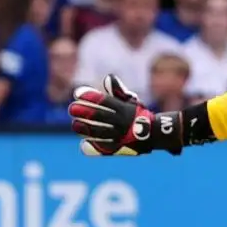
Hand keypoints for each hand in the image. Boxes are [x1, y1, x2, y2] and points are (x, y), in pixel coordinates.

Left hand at [68, 75, 182, 155]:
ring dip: (84, 128)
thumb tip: (108, 78)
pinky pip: (104, 148)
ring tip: (75, 124)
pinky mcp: (119, 148)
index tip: (77, 93)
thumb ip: (118, 90)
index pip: (104, 101)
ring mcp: (120, 136)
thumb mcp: (131, 100)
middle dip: (83, 112)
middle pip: (98, 117)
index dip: (89, 96)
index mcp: (124, 109)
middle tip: (72, 108)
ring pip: (98, 132)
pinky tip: (83, 144)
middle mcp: (121, 122)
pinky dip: (93, 147)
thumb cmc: (138, 113)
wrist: (154, 134)